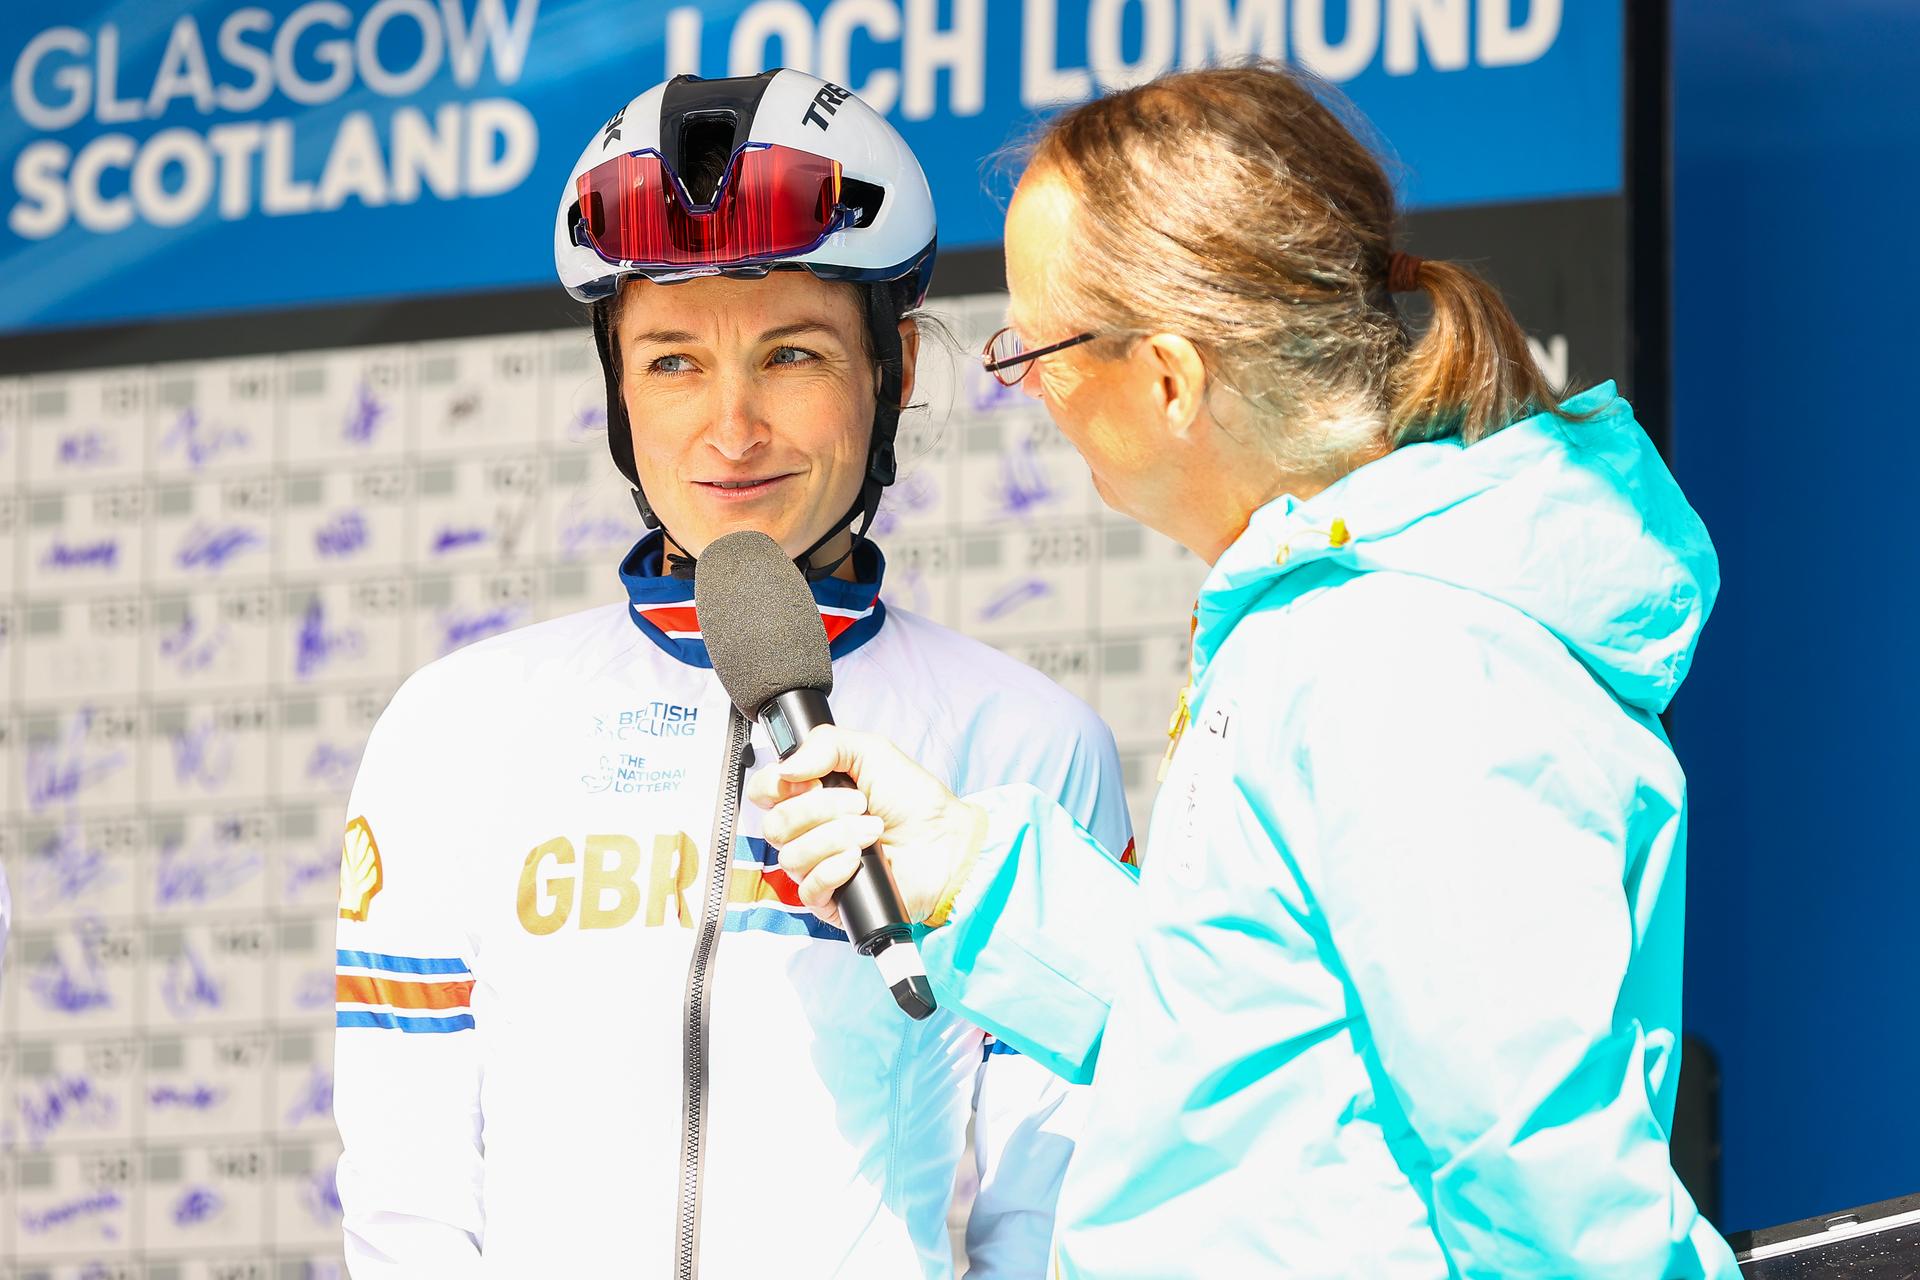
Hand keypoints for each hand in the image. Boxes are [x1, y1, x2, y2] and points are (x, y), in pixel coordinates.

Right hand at [749, 725, 986, 927]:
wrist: (947, 841)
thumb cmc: (913, 800)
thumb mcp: (871, 752)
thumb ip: (825, 744)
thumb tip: (787, 767)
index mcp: (809, 796)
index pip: (764, 793)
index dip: (777, 785)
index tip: (811, 779)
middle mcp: (807, 832)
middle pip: (775, 825)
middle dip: (819, 809)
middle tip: (859, 803)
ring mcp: (816, 868)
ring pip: (792, 856)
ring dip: (836, 837)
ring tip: (873, 830)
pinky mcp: (831, 901)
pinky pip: (808, 890)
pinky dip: (833, 870)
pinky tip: (858, 860)